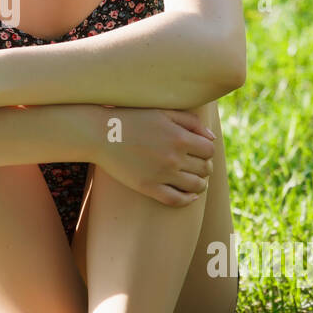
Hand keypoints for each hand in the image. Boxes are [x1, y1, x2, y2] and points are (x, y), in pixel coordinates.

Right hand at [91, 106, 215, 205]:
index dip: (207, 151)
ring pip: (195, 186)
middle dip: (205, 167)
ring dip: (200, 184)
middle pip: (204, 168)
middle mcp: (174, 157)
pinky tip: (189, 195)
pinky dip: (187, 199)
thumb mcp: (162, 112)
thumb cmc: (132, 119)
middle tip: (198, 166)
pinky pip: (176, 200)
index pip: (209, 150)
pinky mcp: (148, 187)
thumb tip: (211, 138)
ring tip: (196, 180)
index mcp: (180, 137)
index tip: (201, 152)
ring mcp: (162, 174)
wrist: (101, 134)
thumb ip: (190, 121)